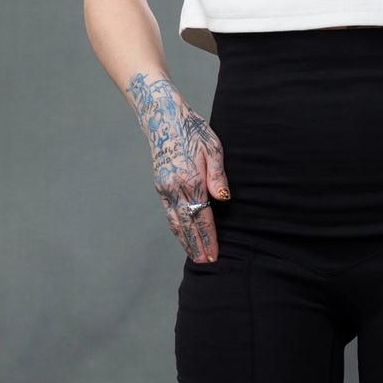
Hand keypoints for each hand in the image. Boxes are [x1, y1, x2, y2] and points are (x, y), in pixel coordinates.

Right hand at [130, 75, 230, 260]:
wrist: (164, 119)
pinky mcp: (159, 186)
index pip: (202, 216)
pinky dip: (176, 228)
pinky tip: (183, 237)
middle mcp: (174, 187)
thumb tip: (223, 199)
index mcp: (190, 179)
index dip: (209, 237)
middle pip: (187, 224)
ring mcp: (164, 188)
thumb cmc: (193, 131)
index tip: (215, 253)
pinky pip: (168, 213)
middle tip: (207, 263)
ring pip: (175, 222)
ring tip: (195, 257)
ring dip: (185, 241)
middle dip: (197, 245)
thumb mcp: (212, 147)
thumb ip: (218, 175)